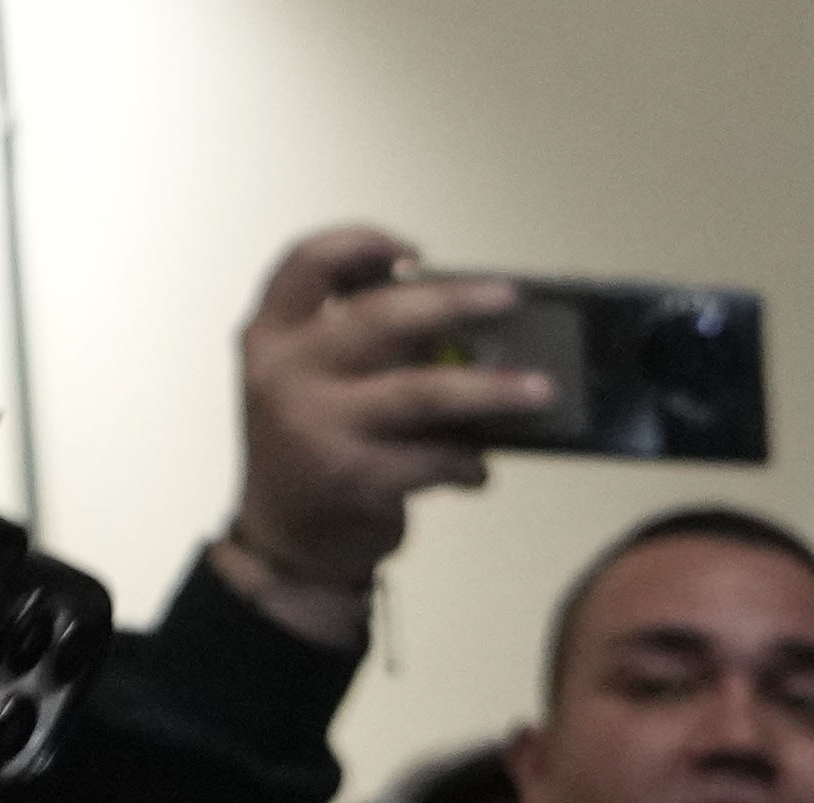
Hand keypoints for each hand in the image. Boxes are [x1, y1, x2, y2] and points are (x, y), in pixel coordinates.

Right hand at [214, 231, 561, 642]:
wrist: (287, 546)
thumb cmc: (312, 453)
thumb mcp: (309, 386)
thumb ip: (360, 352)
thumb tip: (461, 330)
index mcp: (271, 337)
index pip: (307, 264)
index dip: (361, 245)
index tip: (414, 253)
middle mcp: (287, 374)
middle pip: (378, 317)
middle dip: (451, 302)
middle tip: (507, 297)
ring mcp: (321, 427)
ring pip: (423, 392)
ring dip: (491, 389)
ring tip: (542, 389)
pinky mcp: (358, 479)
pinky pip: (437, 458)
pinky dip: (470, 462)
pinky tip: (480, 469)